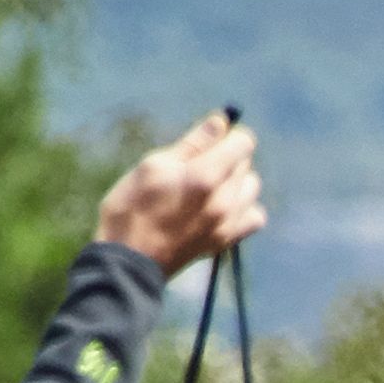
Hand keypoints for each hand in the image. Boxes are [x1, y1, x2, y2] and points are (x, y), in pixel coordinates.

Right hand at [96, 111, 265, 270]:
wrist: (129, 262)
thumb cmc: (131, 208)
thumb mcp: (153, 166)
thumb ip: (193, 143)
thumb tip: (221, 121)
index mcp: (206, 176)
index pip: (244, 143)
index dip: (228, 136)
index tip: (209, 141)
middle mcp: (225, 200)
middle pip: (246, 164)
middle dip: (227, 157)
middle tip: (196, 166)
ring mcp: (229, 223)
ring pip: (252, 188)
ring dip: (237, 181)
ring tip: (210, 186)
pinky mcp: (227, 241)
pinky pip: (254, 216)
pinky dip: (244, 207)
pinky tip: (223, 207)